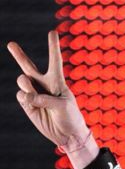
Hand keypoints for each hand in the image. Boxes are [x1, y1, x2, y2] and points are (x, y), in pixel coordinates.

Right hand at [7, 30, 90, 151]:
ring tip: (35, 97)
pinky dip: (26, 100)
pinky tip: (33, 106)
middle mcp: (43, 84)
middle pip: (28, 66)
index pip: (54, 61)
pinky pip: (21, 96)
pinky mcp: (27, 104)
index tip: (53, 32)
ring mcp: (34, 93)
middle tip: (11, 44)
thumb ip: (45, 99)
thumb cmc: (70, 118)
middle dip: (18, 55)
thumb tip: (27, 97)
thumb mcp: (63, 106)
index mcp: (57, 81)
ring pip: (23, 80)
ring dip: (27, 86)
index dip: (53, 47)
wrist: (67, 136)